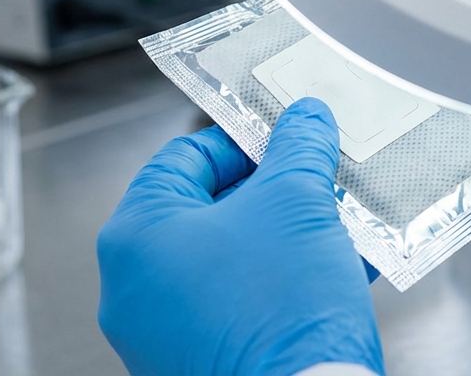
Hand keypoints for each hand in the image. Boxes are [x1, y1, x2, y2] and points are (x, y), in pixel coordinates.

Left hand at [97, 98, 383, 374]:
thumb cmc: (281, 314)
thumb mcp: (298, 203)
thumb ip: (298, 149)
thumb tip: (304, 120)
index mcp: (134, 236)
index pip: (183, 157)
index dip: (241, 139)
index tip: (283, 136)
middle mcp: (133, 288)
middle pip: (207, 210)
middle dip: (273, 191)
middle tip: (316, 178)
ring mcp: (162, 334)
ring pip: (228, 260)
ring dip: (285, 236)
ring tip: (336, 222)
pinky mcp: (198, 364)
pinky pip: (238, 305)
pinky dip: (281, 282)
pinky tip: (335, 268)